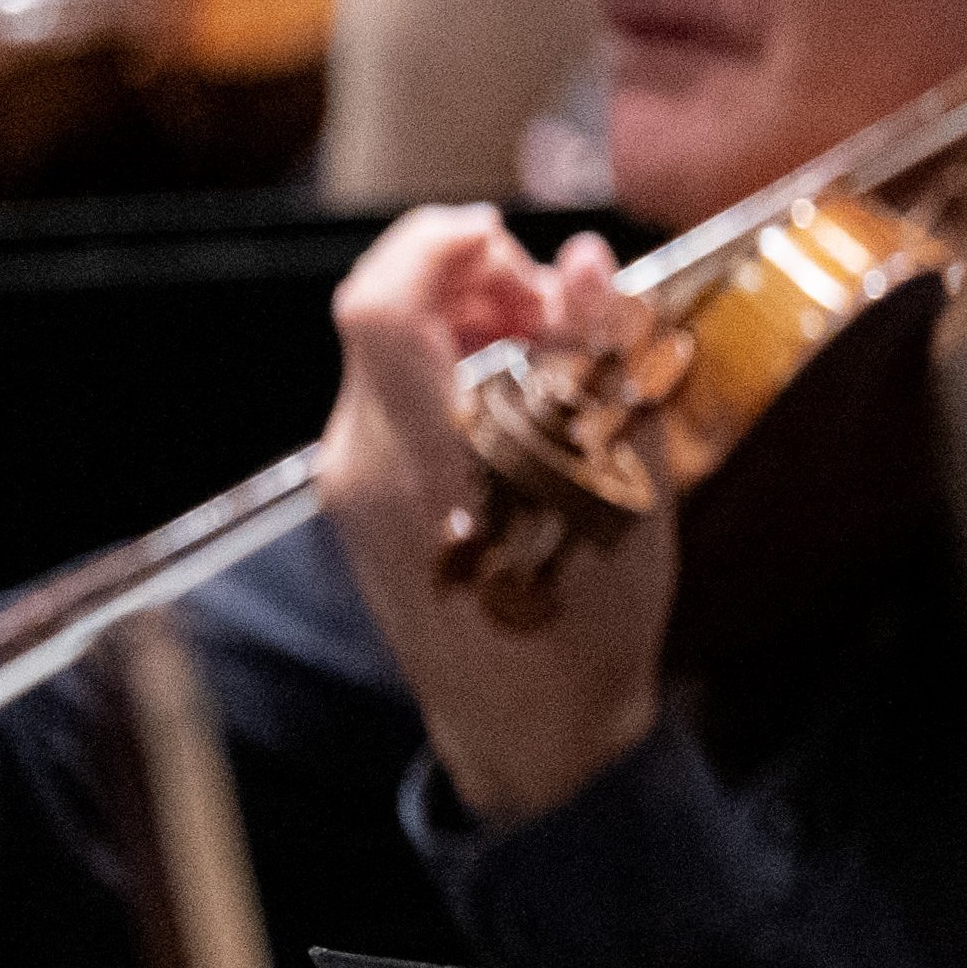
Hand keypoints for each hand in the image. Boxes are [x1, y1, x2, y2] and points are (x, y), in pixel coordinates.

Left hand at [307, 207, 673, 826]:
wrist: (531, 728)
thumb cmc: (589, 616)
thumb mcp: (618, 483)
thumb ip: (597, 360)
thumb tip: (588, 260)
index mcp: (424, 456)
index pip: (380, 303)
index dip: (435, 244)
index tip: (507, 239)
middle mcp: (363, 463)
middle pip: (382, 314)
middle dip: (470, 278)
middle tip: (556, 308)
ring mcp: (348, 485)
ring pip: (383, 353)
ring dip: (461, 321)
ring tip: (546, 351)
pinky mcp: (356, 502)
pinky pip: (389, 399)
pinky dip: (446, 370)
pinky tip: (513, 403)